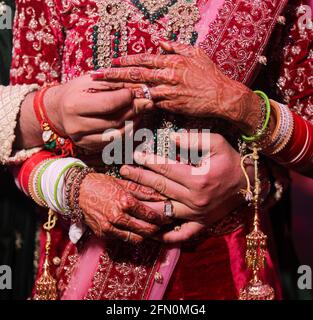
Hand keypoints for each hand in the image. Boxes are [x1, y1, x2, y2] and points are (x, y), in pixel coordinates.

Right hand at [44, 74, 152, 150]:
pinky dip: (127, 134)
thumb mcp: (91, 81)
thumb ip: (114, 85)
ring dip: (134, 124)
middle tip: (145, 103)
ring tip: (140, 113)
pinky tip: (132, 123)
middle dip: (134, 111)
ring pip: (117, 135)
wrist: (59, 110)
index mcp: (74, 105)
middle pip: (114, 121)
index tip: (135, 91)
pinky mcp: (89, 148)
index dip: (126, 98)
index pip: (108, 104)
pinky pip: (114, 144)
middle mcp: (76, 126)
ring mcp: (82, 140)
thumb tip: (140, 91)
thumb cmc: (77, 91)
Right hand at [79, 173, 168, 243]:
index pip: (150, 215)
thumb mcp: (124, 183)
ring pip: (136, 238)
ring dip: (146, 235)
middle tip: (164, 225)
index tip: (169, 217)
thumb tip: (161, 196)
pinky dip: (132, 236)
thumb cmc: (102, 183)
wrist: (78, 191)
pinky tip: (137, 230)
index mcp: (125, 201)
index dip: (162, 217)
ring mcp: (110, 227)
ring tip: (152, 229)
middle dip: (158, 229)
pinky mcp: (103, 234)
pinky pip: (123, 239)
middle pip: (145, 230)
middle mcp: (118, 216)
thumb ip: (143, 191)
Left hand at [91, 42, 260, 134]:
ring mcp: (168, 91)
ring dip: (119, 91)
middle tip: (96, 77)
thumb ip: (177, 47)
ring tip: (103, 92)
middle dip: (113, 75)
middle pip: (135, 74)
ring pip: (139, 90)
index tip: (111, 62)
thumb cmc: (210, 75)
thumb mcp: (196, 54)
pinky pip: (151, 104)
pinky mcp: (171, 105)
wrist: (222, 96)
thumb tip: (162, 41)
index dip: (125, 61)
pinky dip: (137, 104)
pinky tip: (123, 106)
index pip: (143, 59)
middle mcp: (167, 74)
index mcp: (172, 61)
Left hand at [119, 133, 250, 242]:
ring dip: (144, 205)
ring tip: (127, 199)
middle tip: (123, 172)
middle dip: (139, 179)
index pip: (166, 169)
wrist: (249, 183)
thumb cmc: (231, 161)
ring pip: (164, 212)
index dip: (149, 161)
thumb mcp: (217, 143)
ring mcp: (196, 215)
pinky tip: (152, 234)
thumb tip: (170, 138)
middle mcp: (194, 200)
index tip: (135, 156)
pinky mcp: (201, 224)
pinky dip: (167, 236)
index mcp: (198, 179)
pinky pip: (182, 235)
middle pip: (160, 188)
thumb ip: (193, 140)